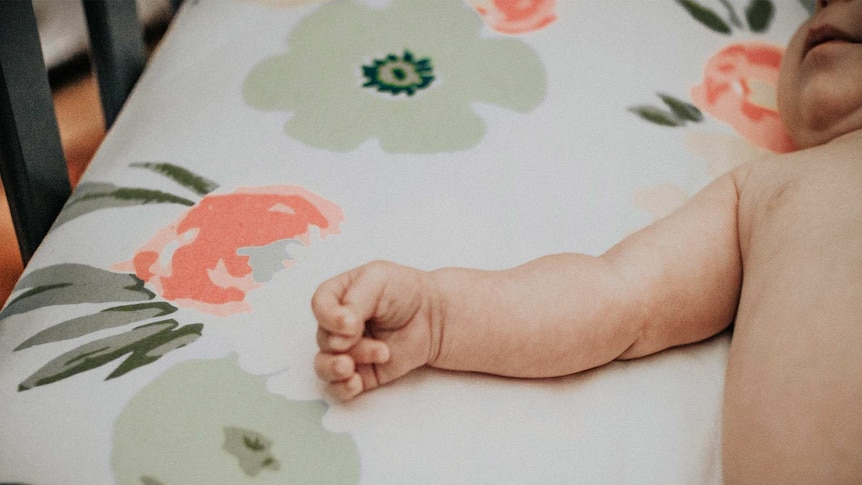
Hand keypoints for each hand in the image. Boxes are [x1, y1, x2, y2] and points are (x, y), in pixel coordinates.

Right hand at [312, 261, 440, 399]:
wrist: (433, 316)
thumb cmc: (405, 291)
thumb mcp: (378, 278)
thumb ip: (354, 300)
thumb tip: (340, 331)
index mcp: (338, 296)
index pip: (319, 306)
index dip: (329, 317)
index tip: (351, 324)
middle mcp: (338, 325)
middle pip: (323, 338)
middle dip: (344, 343)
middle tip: (367, 340)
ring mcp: (348, 350)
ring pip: (324, 365)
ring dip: (335, 368)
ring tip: (352, 368)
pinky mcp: (360, 372)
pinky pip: (339, 387)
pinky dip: (342, 388)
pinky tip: (354, 383)